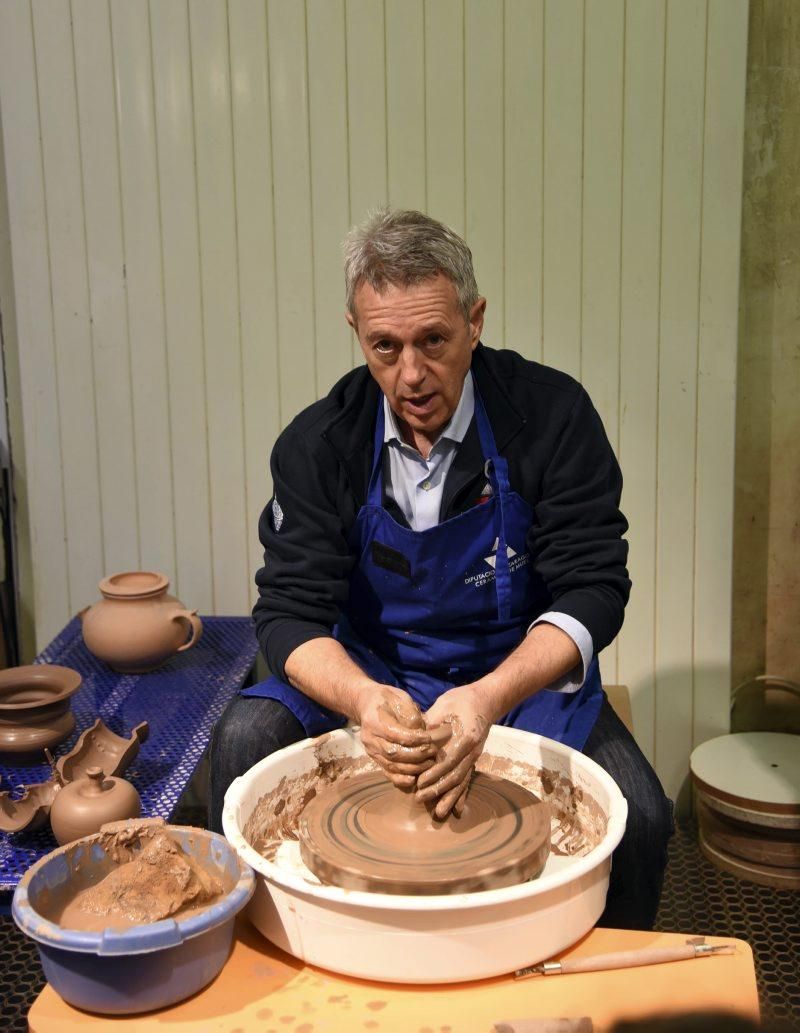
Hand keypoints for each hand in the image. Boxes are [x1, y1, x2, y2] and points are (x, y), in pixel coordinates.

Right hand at [354, 685, 438, 788]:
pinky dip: (400, 779)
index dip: (415, 739)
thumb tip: (421, 731)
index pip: (396, 735)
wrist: (366, 704)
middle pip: (394, 753)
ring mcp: (371, 751)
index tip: (430, 739)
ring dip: (413, 768)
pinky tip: (413, 780)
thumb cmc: (386, 699)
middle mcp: (370, 739)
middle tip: (433, 752)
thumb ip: (410, 714)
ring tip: (430, 763)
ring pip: (391, 766)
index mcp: (374, 721)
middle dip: (417, 756)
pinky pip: (387, 772)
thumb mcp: (400, 698)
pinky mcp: (375, 759)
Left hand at [416, 684, 492, 819]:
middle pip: (455, 775)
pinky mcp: (473, 759)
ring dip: (450, 797)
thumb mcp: (444, 706)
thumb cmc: (461, 701)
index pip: (448, 760)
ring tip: (439, 812)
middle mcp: (472, 751)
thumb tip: (414, 738)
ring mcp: (474, 756)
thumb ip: (430, 723)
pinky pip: (468, 779)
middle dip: (438, 789)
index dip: (434, 772)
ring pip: (462, 781)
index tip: (419, 782)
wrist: (485, 700)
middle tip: (420, 799)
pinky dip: (463, 795)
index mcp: (465, 736)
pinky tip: (459, 810)